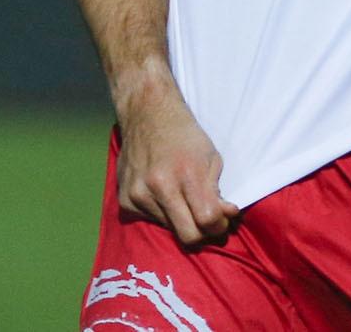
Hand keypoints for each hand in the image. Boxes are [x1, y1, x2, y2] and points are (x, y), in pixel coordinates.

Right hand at [115, 83, 238, 245]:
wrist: (146, 114)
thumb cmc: (184, 135)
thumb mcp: (211, 158)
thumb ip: (218, 192)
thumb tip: (225, 219)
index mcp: (186, 173)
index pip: (207, 221)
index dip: (220, 225)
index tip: (222, 219)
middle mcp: (159, 186)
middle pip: (188, 236)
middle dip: (203, 232)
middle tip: (206, 220)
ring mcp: (139, 194)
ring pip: (170, 229)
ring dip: (180, 219)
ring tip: (180, 196)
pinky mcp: (125, 199)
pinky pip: (151, 220)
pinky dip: (161, 213)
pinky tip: (161, 193)